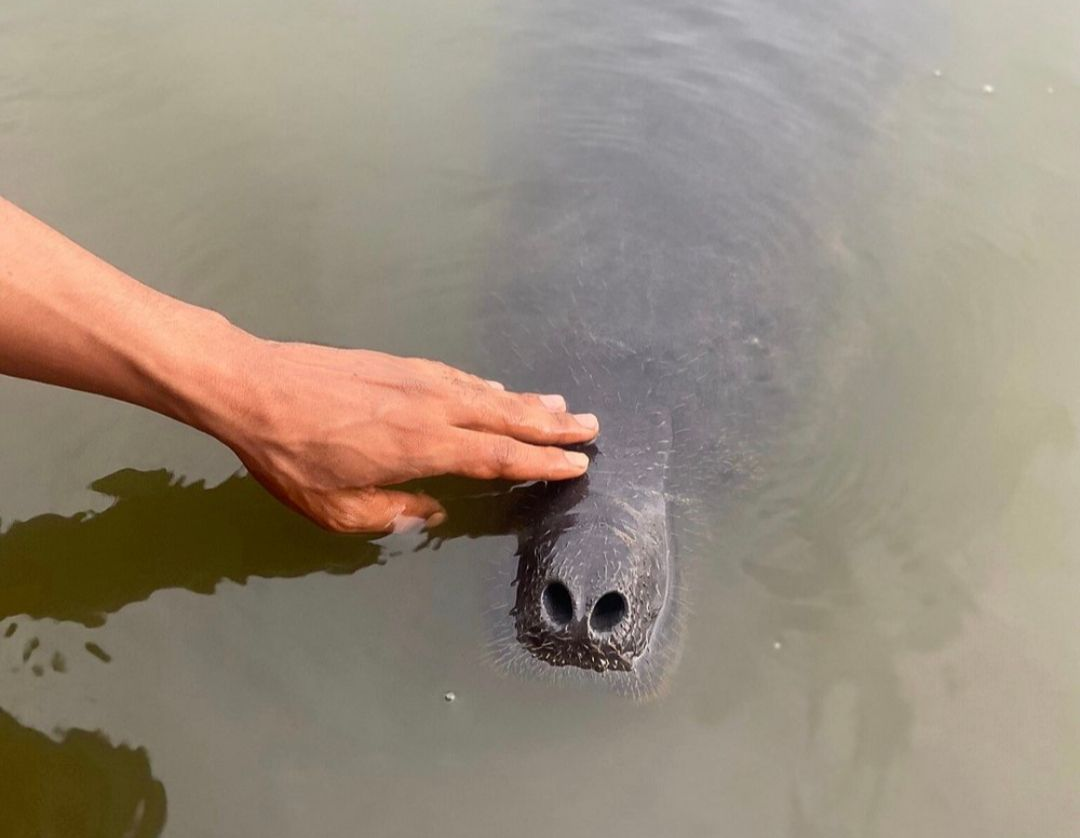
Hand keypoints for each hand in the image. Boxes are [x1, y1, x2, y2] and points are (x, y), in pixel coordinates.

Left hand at [216, 340, 598, 533]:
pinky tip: (497, 389)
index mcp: (423, 447)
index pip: (497, 456)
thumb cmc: (290, 456)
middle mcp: (431, 408)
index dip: (541, 462)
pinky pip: (459, 378)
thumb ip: (391, 514)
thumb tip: (431, 512)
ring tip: (560, 405)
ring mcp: (418, 381)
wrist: (255, 387)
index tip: (576, 463)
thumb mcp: (335, 509)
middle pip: (506, 417)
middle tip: (590, 426)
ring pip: (487, 392)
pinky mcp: (400, 366)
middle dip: (551, 424)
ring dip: (526, 402)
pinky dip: (487, 386)